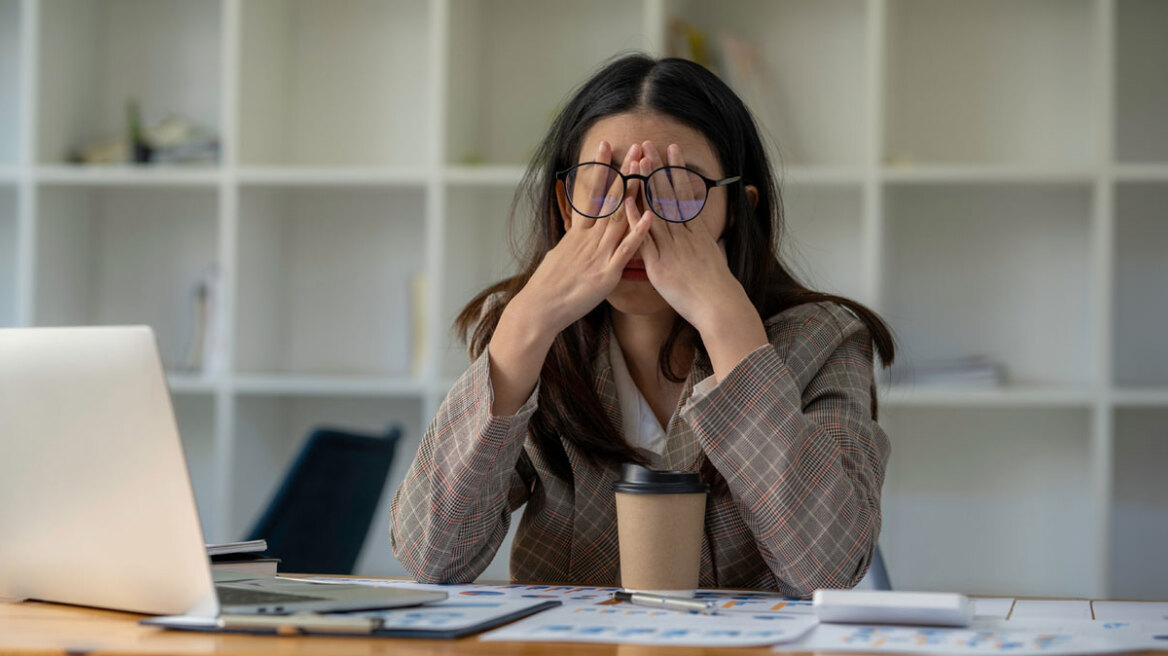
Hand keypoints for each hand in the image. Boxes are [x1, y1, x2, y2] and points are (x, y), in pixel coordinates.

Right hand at [512, 140, 652, 336]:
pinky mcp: (607, 273)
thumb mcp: (559, 255)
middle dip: (624, 171)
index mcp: (578, 233)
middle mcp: (589, 238)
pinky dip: (638, 232)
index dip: (600, 168)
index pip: (591, 193)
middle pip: (610, 198)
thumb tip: (575, 233)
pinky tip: (649, 215)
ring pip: (620, 217)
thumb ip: (573, 242)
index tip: (605, 145)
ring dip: (635, 192)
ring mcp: (599, 253)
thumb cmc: (549, 286)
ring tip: (646, 169)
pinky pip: (626, 250)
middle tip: (635, 147)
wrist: (540, 308)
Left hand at [625, 141, 769, 379]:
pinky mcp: (659, 264)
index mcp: (697, 231)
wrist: (719, 306)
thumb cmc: (717, 288)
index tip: (671, 150)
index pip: (685, 193)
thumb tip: (706, 235)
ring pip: (656, 209)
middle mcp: (684, 235)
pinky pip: (644, 238)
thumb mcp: (715, 257)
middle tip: (649, 144)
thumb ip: (706, 243)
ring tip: (637, 161)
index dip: (676, 171)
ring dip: (646, 184)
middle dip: (658, 168)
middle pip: (669, 195)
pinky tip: (626, 200)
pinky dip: (635, 218)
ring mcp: (671, 247)